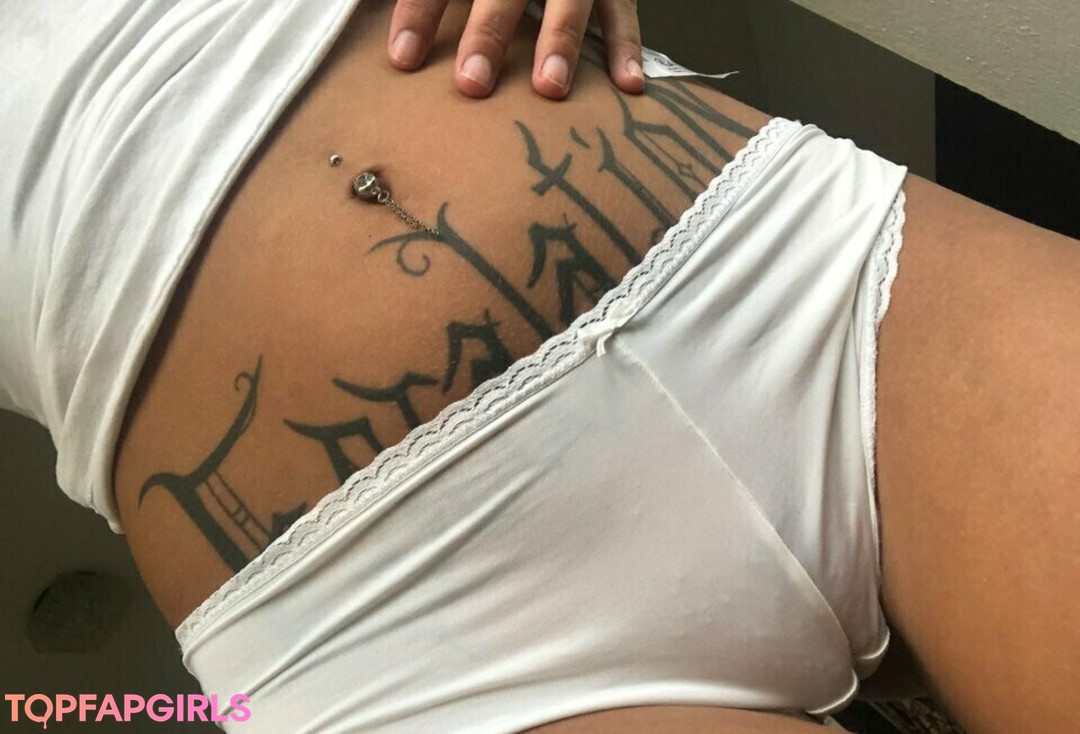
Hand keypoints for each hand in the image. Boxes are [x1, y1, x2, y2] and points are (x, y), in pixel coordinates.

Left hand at [387, 0, 644, 98]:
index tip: (402, 60)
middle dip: (488, 33)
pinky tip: (628, 86)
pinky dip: (627, 46)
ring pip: (570, 0)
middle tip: (472, 84)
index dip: (420, 13)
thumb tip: (387, 35)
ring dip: (559, 41)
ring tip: (549, 88)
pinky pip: (623, 11)